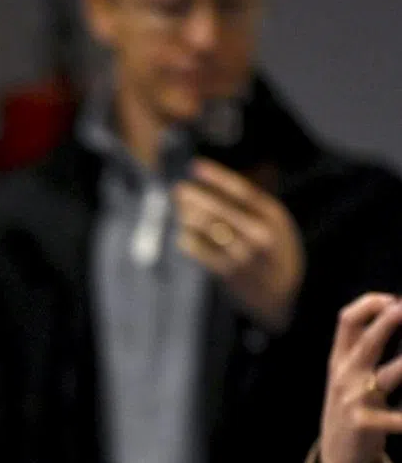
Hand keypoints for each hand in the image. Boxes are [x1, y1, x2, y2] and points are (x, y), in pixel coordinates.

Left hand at [173, 158, 304, 330]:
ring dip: (188, 217)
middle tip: (178, 189)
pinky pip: (201, 252)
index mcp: (273, 216)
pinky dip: (189, 241)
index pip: (241, 189)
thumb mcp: (277, 224)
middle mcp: (259, 234)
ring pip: (207, 230)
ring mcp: (242, 255)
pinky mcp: (228, 273)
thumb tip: (224, 180)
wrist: (284, 296)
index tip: (196, 166)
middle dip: (195, 196)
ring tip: (179, 210)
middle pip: (219, 208)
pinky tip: (183, 235)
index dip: (216, 176)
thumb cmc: (276, 254)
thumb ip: (254, 204)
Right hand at [319, 292, 401, 462]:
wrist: (336, 455)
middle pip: (367, 340)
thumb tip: (393, 312)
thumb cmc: (351, 408)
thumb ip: (362, 349)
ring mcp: (354, 400)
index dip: (370, 304)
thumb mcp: (346, 376)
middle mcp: (344, 376)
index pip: (347, 320)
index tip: (393, 299)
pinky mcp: (367, 425)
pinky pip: (397, 418)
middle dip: (392, 319)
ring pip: (389, 375)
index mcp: (340, 360)